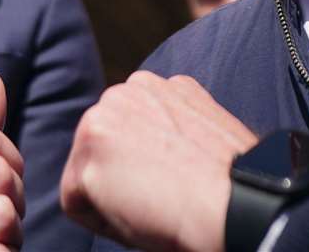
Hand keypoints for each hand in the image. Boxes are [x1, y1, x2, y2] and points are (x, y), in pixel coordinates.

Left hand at [60, 72, 256, 251]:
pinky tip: (136, 219)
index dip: (144, 169)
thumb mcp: (201, 134)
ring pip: (86, 172)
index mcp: (157, 86)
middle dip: (121, 179)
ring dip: (110, 198)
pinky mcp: (88, 151)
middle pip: (102, 148)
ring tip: (151, 209)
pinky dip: (99, 222)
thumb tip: (154, 150)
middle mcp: (128, 90)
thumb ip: (168, 127)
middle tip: (158, 203)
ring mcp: (103, 116)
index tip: (170, 186)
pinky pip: (74, 200)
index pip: (127, 131)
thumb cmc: (229, 188)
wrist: (235, 204)